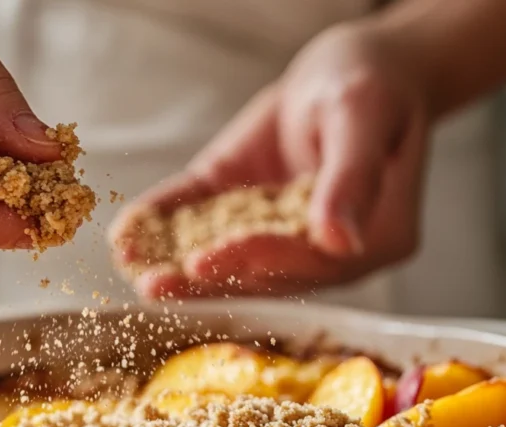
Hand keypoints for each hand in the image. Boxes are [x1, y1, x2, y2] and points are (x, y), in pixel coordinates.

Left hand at [110, 23, 430, 297]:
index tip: (208, 261)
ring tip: (134, 270)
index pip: (311, 259)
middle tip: (157, 285)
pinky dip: (168, 221)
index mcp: (375, 238)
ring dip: (180, 266)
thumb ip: (351, 177)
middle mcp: (327, 249)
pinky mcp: (245, 204)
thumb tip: (338, 242)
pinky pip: (204, 215)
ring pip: (230, 254)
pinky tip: (130, 230)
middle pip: (265, 270)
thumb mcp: (364, 115)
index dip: (259, 260)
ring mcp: (281, 230)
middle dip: (207, 277)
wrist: (354, 61)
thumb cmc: (375, 81)